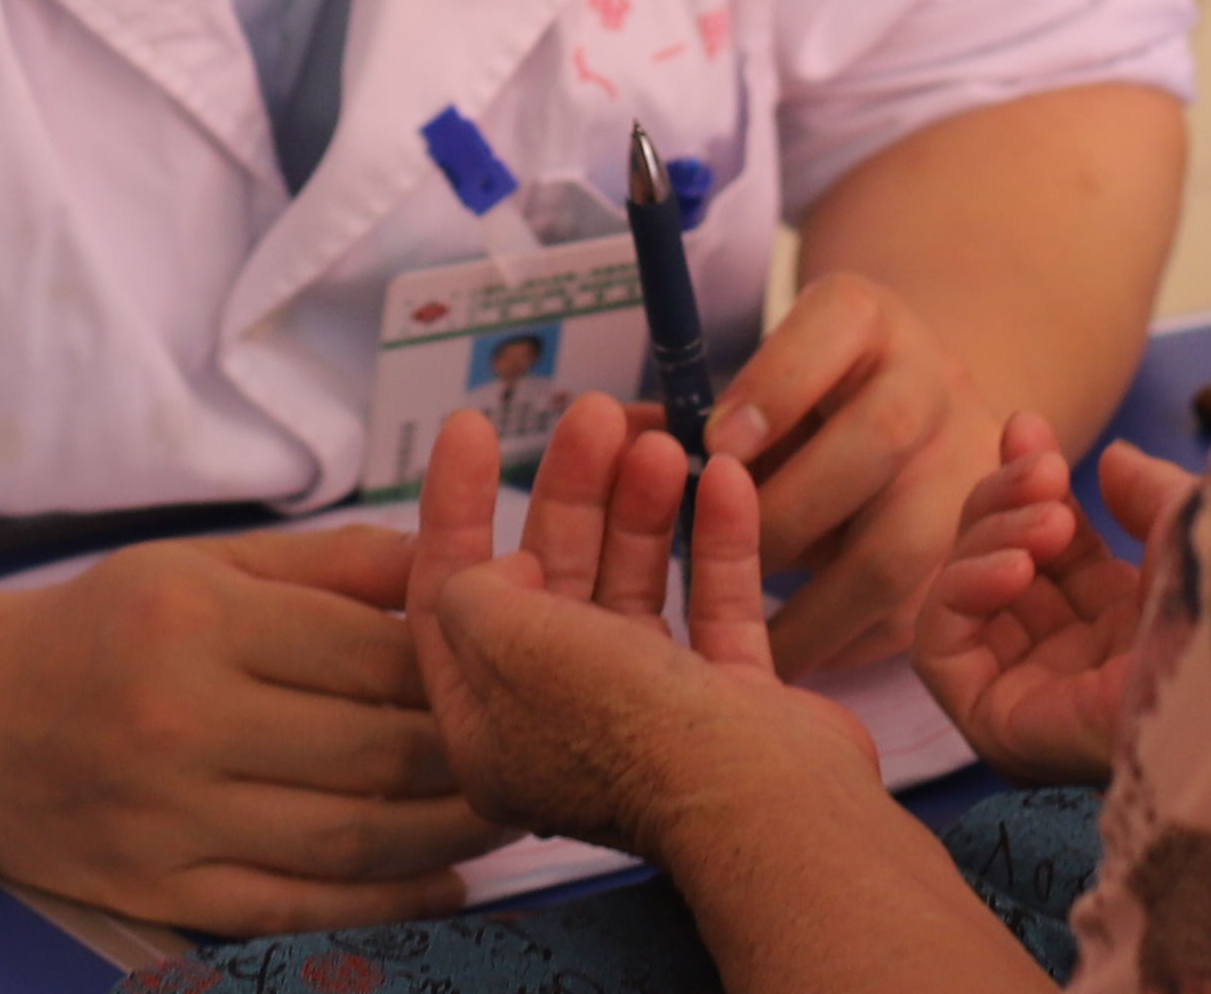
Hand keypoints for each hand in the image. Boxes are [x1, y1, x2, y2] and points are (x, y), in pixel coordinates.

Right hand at [0, 515, 490, 936]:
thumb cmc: (95, 627)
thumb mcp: (199, 560)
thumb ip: (329, 565)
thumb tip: (458, 561)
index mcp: (198, 616)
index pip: (368, 649)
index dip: (461, 664)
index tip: (524, 664)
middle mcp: (184, 718)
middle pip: (373, 749)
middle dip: (474, 754)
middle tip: (542, 746)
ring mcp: (171, 816)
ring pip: (351, 837)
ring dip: (452, 834)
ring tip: (513, 812)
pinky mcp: (160, 891)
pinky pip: (299, 907)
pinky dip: (388, 904)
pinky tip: (449, 886)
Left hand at [409, 401, 879, 862]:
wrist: (757, 798)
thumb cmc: (621, 724)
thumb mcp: (508, 642)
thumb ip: (473, 591)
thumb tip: (489, 569)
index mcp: (492, 729)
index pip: (452, 602)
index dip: (455, 506)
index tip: (472, 422)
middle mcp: (567, 724)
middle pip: (553, 582)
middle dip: (570, 490)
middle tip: (593, 412)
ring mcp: (655, 715)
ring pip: (633, 588)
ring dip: (641, 507)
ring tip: (659, 438)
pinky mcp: (731, 703)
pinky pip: (713, 606)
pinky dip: (717, 541)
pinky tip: (724, 477)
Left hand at [709, 265, 1011, 674]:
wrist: (927, 427)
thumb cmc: (814, 408)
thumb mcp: (769, 378)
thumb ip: (696, 408)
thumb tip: (609, 437)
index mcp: (867, 320)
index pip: (838, 319)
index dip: (776, 383)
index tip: (715, 442)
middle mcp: (931, 385)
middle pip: (877, 437)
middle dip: (783, 509)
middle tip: (723, 549)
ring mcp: (963, 475)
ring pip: (893, 550)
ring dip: (804, 599)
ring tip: (739, 624)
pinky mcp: (966, 563)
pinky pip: (900, 619)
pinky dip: (829, 641)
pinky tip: (776, 654)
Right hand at [911, 416, 1194, 786]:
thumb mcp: (1191, 529)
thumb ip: (1148, 492)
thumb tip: (1110, 460)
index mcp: (1126, 625)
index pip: (1049, 546)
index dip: (1030, 483)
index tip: (1027, 427)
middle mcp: (1074, 663)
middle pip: (997, 561)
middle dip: (1006, 497)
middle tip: (1046, 469)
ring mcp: (1032, 695)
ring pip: (963, 594)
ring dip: (991, 536)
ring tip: (1050, 522)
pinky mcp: (996, 724)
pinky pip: (940, 646)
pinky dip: (962, 587)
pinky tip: (1016, 566)